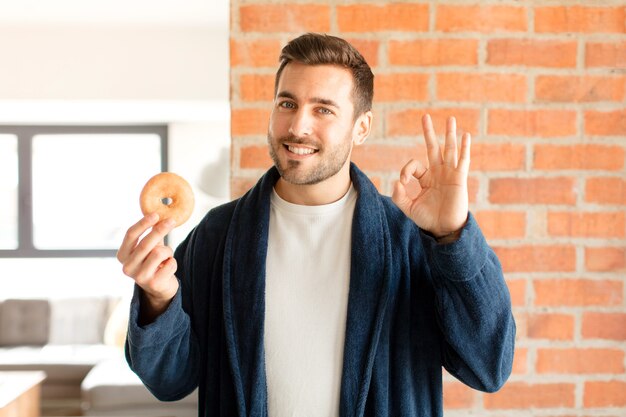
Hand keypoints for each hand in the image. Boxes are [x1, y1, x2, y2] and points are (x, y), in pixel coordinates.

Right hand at [117, 213, 178, 321]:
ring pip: (159, 252)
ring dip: (168, 251)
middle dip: (160, 230)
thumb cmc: (153, 262)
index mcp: (122, 255)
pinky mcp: (154, 284)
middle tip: (172, 221)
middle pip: (146, 243)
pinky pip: (170, 264)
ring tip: (167, 256)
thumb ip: (151, 233)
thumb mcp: (148, 247)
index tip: (155, 214)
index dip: (143, 223)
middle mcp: (127, 267)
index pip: (130, 235)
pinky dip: (173, 262)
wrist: (159, 288)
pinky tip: (168, 268)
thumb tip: (159, 214)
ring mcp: (140, 277)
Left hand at [392, 114, 469, 237]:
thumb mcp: (409, 207)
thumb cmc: (428, 219)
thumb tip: (396, 182)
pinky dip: (464, 148)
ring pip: (449, 149)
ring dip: (450, 134)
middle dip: (429, 132)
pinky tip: (465, 135)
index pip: (414, 165)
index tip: (403, 182)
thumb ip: (399, 196)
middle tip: (425, 116)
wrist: (443, 229)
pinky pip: (463, 160)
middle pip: (433, 147)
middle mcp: (438, 173)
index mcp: (426, 178)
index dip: (406, 170)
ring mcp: (450, 174)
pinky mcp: (459, 179)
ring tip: (451, 119)